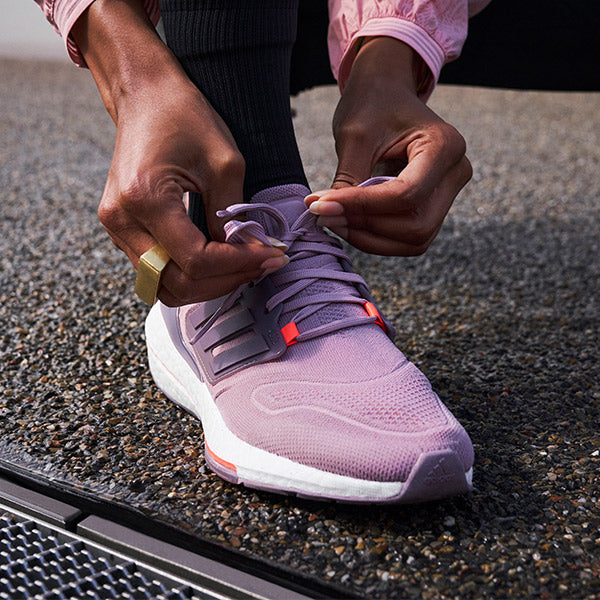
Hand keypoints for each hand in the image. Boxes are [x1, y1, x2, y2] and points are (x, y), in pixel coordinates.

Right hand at [100, 76, 286, 305]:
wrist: (144, 94)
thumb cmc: (184, 117)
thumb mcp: (225, 162)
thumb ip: (235, 215)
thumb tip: (253, 254)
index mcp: (145, 198)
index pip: (195, 261)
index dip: (238, 265)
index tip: (271, 256)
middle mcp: (122, 219)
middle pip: (177, 284)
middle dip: (226, 281)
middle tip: (264, 265)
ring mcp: (115, 227)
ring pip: (163, 285)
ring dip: (207, 284)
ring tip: (244, 266)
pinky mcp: (120, 228)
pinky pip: (156, 269)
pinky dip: (189, 273)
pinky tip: (219, 259)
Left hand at [305, 37, 471, 255]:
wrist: (387, 93)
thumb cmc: (373, 104)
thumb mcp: (355, 136)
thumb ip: (346, 180)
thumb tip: (323, 214)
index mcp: (445, 146)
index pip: (406, 194)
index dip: (362, 206)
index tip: (321, 205)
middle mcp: (455, 172)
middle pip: (415, 224)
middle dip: (366, 226)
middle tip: (324, 214)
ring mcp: (449, 194)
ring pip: (414, 239)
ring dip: (369, 238)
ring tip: (333, 218)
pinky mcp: (434, 209)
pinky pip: (409, 239)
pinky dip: (376, 238)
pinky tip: (349, 223)